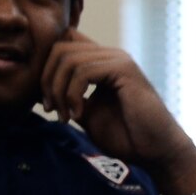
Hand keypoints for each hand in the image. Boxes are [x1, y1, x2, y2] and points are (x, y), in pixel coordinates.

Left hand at [41, 32, 195, 187]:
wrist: (155, 151)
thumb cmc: (125, 136)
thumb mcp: (85, 114)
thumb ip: (67, 98)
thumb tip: (40, 90)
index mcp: (100, 62)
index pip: (62, 43)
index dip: (45, 68)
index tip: (45, 99)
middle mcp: (109, 55)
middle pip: (59, 47)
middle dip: (47, 80)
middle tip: (52, 109)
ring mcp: (118, 59)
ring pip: (68, 58)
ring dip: (59, 91)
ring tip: (65, 116)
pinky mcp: (124, 69)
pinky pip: (83, 71)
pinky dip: (72, 94)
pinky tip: (78, 115)